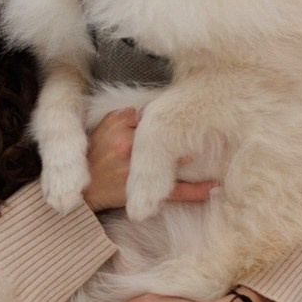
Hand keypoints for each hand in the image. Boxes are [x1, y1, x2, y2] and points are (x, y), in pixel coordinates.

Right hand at [81, 108, 216, 212]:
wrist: (83, 190)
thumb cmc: (94, 156)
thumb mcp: (103, 128)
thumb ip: (126, 116)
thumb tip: (154, 109)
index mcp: (118, 125)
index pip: (151, 114)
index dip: (166, 117)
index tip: (180, 117)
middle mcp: (128, 144)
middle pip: (168, 136)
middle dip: (186, 134)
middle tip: (206, 130)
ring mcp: (137, 169)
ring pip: (177, 161)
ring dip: (195, 156)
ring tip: (217, 153)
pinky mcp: (144, 191)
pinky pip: (176, 191)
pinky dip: (196, 191)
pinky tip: (214, 187)